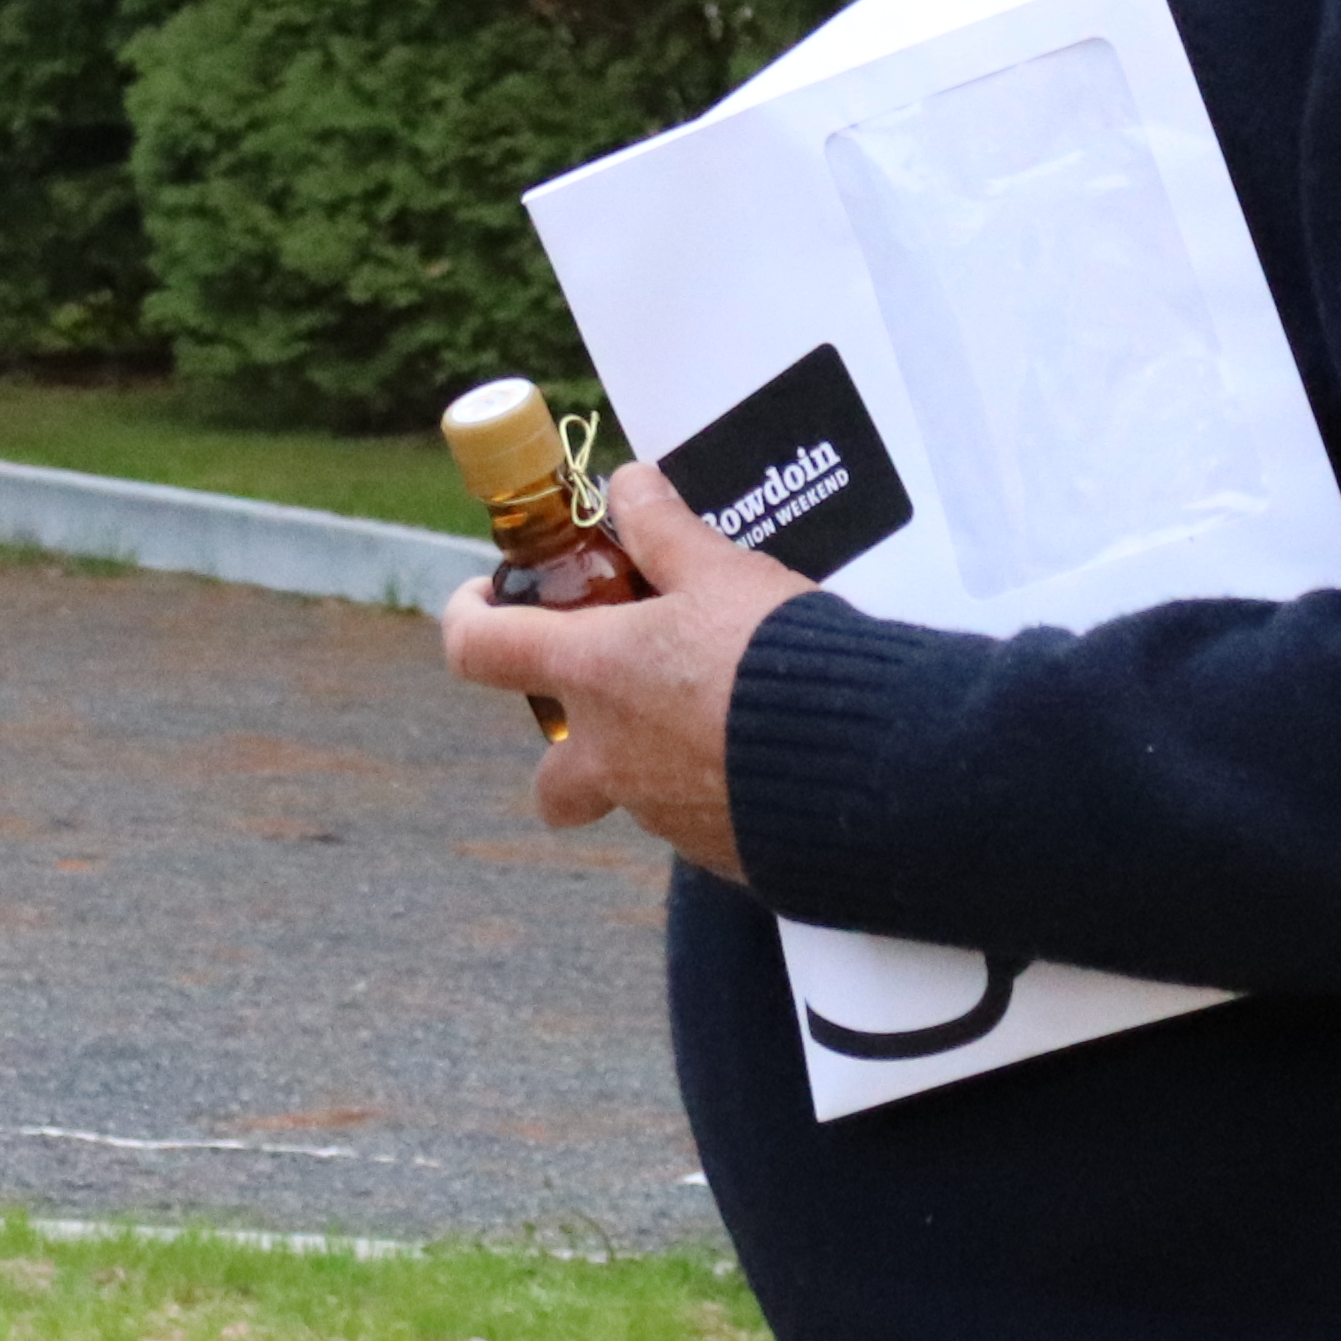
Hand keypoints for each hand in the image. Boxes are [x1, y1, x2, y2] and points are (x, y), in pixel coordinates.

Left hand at [432, 472, 813, 881]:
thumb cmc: (782, 659)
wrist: (872, 765)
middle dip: (571, 746)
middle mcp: (611, 758)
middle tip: (620, 698)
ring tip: (723, 709)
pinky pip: (697, 823)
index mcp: (594, 676)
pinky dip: (714, 790)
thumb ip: (665, 530)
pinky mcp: (721, 854)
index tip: (485, 600)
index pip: (478, 651)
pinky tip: (765, 753)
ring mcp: (663, 815)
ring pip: (632, 797)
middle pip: (551, 778)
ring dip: (655, 760)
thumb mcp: (723, 573)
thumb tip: (629, 486)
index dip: (467, 619)